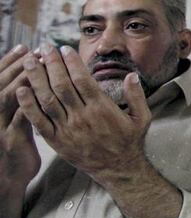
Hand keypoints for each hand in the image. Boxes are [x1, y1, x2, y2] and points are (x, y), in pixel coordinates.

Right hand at [0, 46, 39, 190]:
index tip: (24, 46)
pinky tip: (38, 92)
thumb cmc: (16, 146)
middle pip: (3, 83)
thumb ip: (22, 102)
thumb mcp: (14, 122)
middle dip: (18, 65)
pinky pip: (19, 118)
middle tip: (34, 50)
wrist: (9, 178)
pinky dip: (28, 103)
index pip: (0, 78)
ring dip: (23, 79)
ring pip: (8, 97)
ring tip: (37, 64)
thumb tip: (33, 77)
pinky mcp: (11, 140)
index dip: (10, 61)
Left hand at [16, 44, 151, 184]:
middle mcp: (82, 117)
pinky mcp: (57, 140)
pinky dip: (28, 105)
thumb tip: (132, 75)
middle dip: (51, 64)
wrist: (118, 169)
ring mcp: (67, 129)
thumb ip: (137, 95)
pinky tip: (21, 90)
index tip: (64, 48)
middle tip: (44, 47)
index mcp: (102, 109)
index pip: (82, 79)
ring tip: (28, 61)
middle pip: (61, 85)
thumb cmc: (130, 141)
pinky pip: (38, 121)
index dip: (71, 62)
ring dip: (36, 79)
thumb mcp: (142, 118)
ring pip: (47, 100)